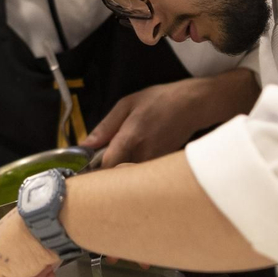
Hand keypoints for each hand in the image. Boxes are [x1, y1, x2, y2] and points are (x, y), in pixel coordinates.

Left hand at [79, 79, 205, 166]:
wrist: (192, 105)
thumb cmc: (158, 100)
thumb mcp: (126, 105)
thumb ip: (105, 127)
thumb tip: (86, 145)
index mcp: (131, 136)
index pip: (107, 165)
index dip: (94, 169)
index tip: (86, 166)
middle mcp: (144, 153)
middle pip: (118, 175)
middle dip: (106, 173)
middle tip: (100, 163)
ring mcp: (155, 162)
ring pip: (130, 176)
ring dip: (120, 170)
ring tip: (119, 156)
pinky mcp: (163, 166)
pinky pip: (142, 173)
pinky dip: (134, 168)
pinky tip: (136, 154)